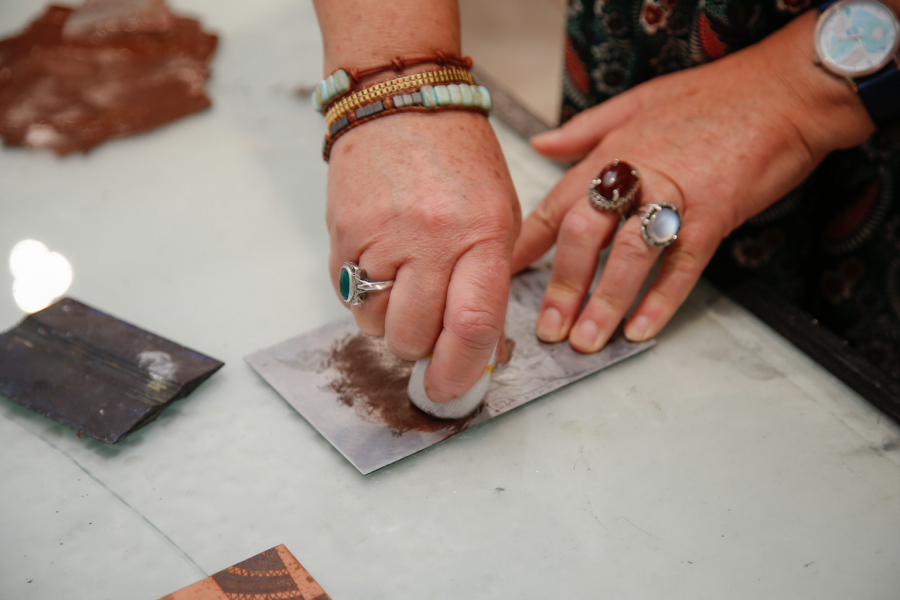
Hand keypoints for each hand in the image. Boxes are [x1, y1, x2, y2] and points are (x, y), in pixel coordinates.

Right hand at [327, 111, 519, 400]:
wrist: (401, 102)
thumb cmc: (460, 161)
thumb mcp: (498, 216)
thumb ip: (489, 282)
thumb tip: (478, 349)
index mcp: (481, 233)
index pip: (471, 323)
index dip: (461, 370)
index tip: (453, 390)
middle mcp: (429, 237)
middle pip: (413, 336)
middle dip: (421, 351)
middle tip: (430, 331)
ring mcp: (378, 235)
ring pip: (375, 324)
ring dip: (390, 323)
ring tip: (404, 284)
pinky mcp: (340, 233)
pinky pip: (348, 296)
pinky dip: (365, 297)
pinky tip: (382, 263)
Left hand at [511, 11, 872, 352]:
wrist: (784, 90)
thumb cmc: (713, 96)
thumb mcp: (637, 101)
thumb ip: (585, 130)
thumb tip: (541, 144)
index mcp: (610, 154)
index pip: (556, 206)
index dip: (528, 245)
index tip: (504, 276)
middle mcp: (635, 176)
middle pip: (584, 237)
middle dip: (562, 287)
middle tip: (547, 330)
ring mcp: (675, 196)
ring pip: (629, 256)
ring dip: (604, 303)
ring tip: (586, 342)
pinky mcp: (715, 214)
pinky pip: (682, 265)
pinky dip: (661, 300)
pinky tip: (641, 331)